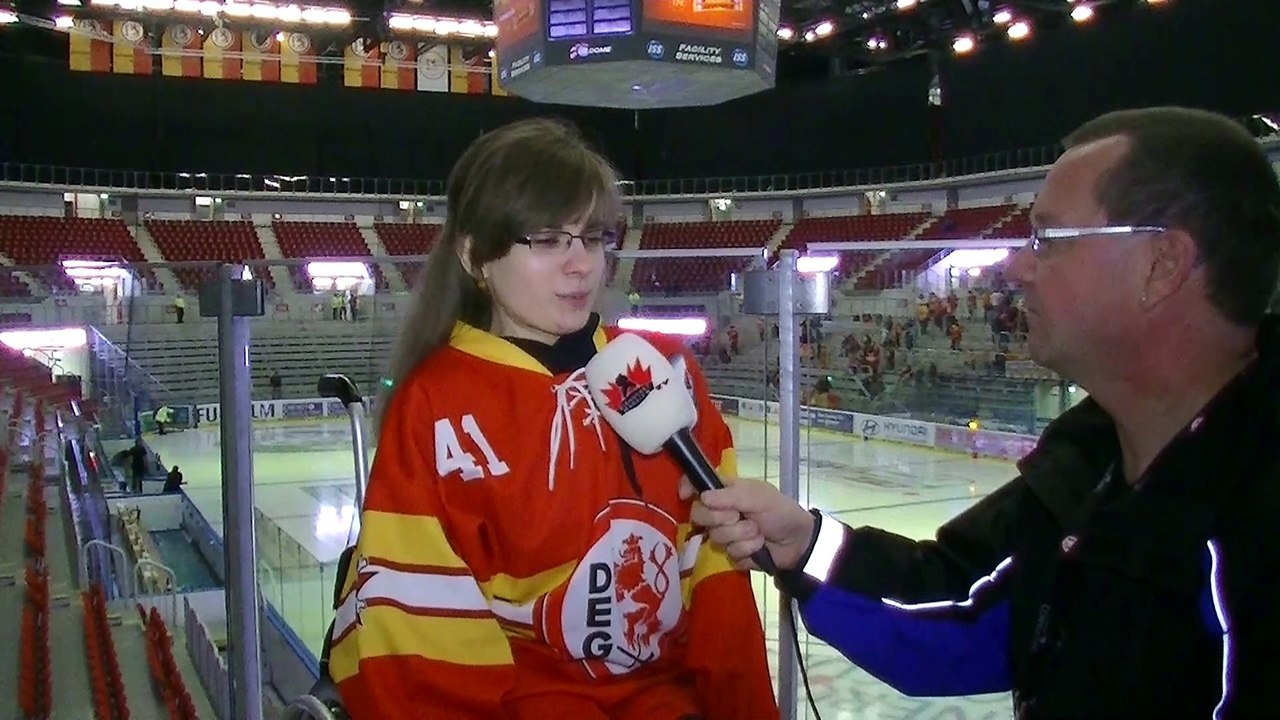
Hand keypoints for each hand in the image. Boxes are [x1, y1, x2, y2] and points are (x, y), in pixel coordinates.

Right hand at [679, 477, 816, 572]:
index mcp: (726, 491)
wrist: (799, 542)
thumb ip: (730, 496)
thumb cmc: (780, 511)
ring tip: (758, 533)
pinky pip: (729, 554)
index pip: (698, 485)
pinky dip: (747, 550)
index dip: (687, 488)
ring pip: (715, 537)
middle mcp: (721, 511)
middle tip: (740, 516)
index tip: (685, 496)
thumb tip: (703, 497)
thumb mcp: (759, 496)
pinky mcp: (733, 554)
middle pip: (699, 515)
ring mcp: (726, 534)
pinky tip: (759, 547)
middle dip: (721, 518)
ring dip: (740, 536)